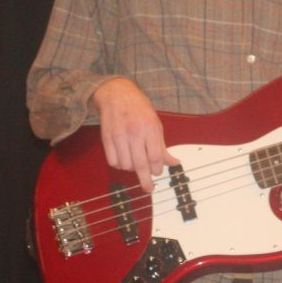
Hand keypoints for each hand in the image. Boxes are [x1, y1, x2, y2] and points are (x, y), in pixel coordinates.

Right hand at [91, 77, 177, 193]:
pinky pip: (112, 161)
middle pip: (140, 165)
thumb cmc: (139, 108)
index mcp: (150, 128)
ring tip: (134, 162)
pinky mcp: (107, 138)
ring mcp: (119, 136)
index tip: (157, 173)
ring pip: (125, 165)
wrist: (116, 94)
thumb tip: (174, 163)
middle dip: (145, 180)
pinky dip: (118, 164)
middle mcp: (134, 132)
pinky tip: (123, 158)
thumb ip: (162, 146)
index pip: (155, 157)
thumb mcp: (156, 123)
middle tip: (148, 188)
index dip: (157, 169)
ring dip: (131, 169)